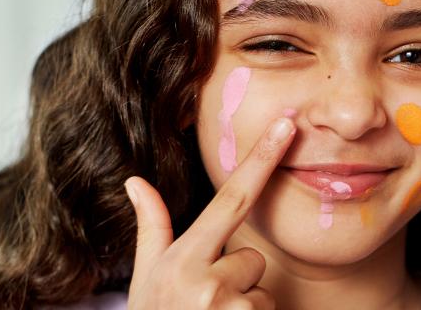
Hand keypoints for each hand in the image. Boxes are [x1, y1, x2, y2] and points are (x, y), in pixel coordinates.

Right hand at [124, 117, 295, 308]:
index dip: (261, 158)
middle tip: (207, 299)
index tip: (286, 127)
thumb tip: (134, 182)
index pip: (232, 198)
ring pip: (261, 287)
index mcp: (185, 259)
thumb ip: (151, 227)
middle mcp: (211, 282)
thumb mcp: (146, 276)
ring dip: (245, 299)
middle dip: (237, 273)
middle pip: (253, 256)